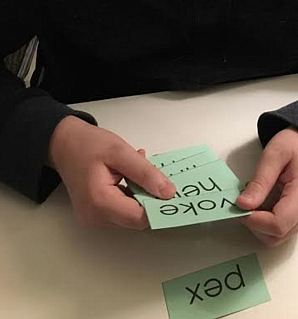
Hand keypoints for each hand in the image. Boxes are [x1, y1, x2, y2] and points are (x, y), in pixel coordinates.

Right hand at [47, 116, 175, 228]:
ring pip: (130, 213)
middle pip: (136, 217)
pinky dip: (130, 193)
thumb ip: (145, 173)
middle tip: (149, 170)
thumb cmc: (87, 145)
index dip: (157, 205)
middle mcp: (95, 216)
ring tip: (132, 168)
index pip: (139, 217)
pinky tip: (127, 175)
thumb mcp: (121, 152)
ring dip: (139, 192)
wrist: (64, 144)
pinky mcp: (96, 213)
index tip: (168, 189)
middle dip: (147, 195)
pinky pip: (122, 208)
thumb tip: (168, 192)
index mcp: (100, 202)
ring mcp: (94, 217)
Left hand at [236, 128, 297, 246]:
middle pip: (278, 235)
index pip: (279, 224)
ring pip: (280, 236)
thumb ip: (259, 181)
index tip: (239, 207)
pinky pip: (283, 228)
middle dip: (255, 225)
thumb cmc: (297, 145)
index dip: (255, 221)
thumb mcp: (274, 155)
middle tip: (243, 203)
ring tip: (254, 200)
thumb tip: (243, 205)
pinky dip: (267, 221)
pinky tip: (262, 203)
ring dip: (260, 225)